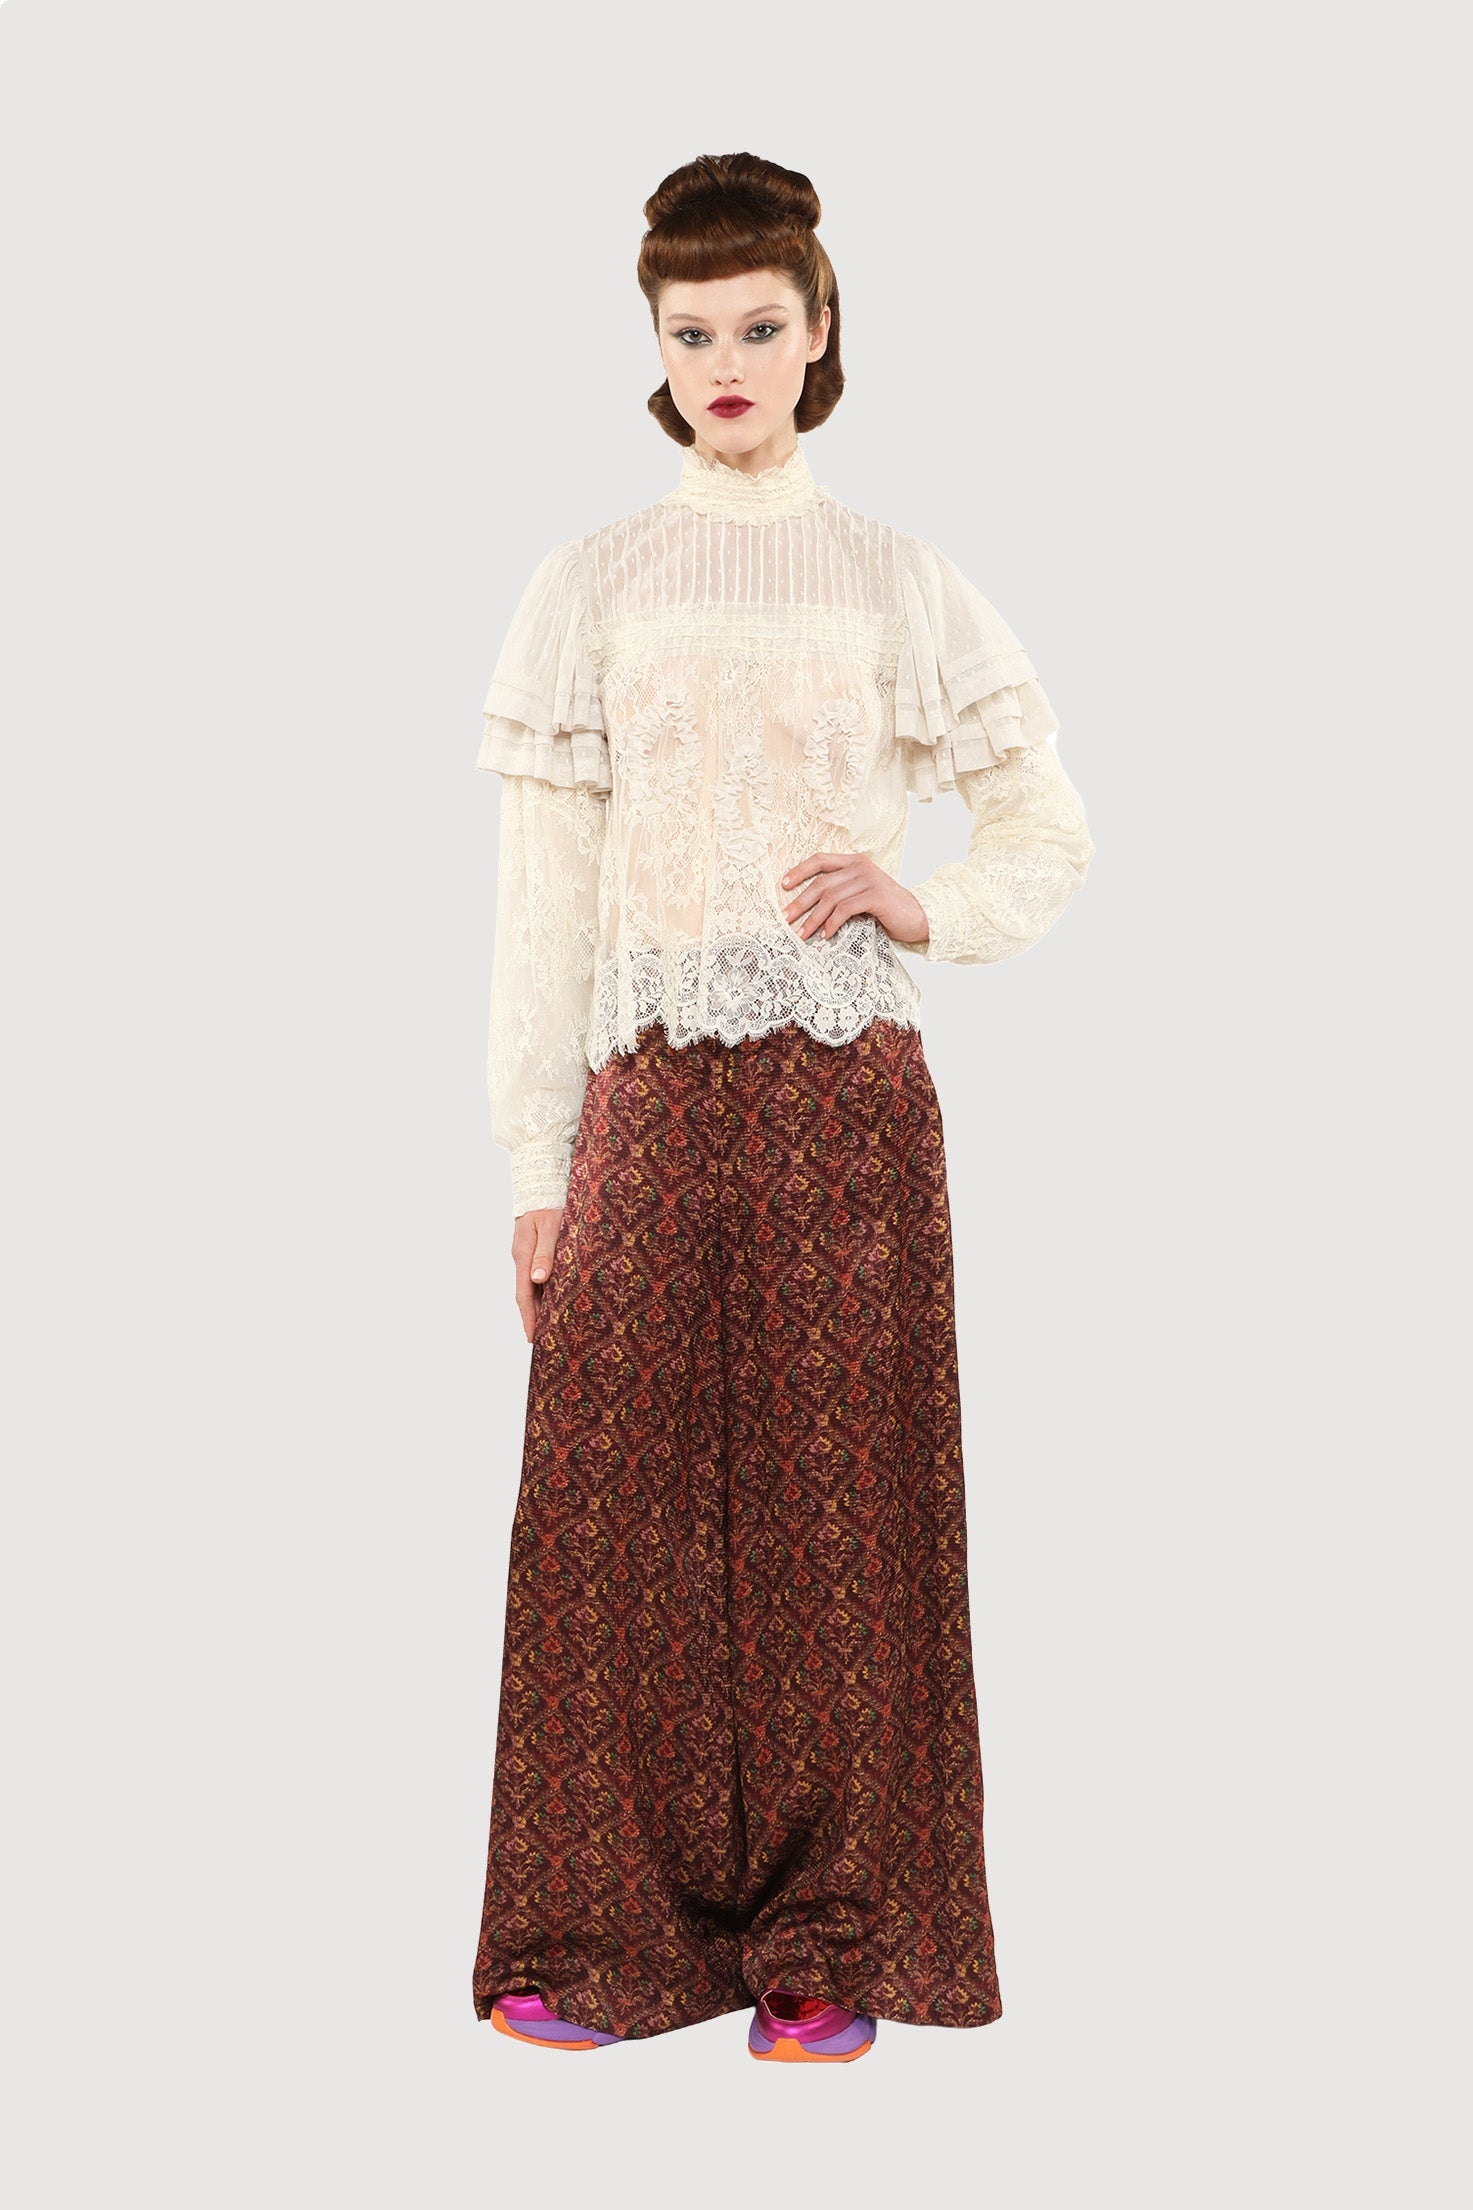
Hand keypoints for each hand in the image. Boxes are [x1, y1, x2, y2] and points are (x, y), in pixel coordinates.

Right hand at [511, 1205, 563, 1343]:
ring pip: (533, 1288)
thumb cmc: (548, 1203)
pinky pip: (539, 1277)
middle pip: (526, 1295)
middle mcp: (523, 1258)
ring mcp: (528, 1256)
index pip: (524, 1294)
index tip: (532, 1338)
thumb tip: (539, 1278)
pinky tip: (556, 1302)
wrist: (540, 1183)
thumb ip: (546, 1252)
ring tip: (550, 1328)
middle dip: (533, 1319)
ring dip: (540, 1308)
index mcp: (524, 1255)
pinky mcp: (536, 1251)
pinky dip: (545, 1293)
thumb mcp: (550, 1226)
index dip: (529, 1318)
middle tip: (543, 1342)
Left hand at [781, 852, 929, 947]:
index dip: (800, 871)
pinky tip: (826, 935)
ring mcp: (869, 880)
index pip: (821, 860)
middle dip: (800, 901)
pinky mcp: (876, 896)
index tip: (783, 885)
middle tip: (786, 918)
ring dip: (814, 918)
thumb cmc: (888, 910)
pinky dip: (833, 923)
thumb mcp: (862, 895)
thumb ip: (842, 892)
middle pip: (822, 882)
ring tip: (802, 934)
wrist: (921, 917)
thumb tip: (810, 907)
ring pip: (831, 897)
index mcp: (855, 862)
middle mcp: (861, 867)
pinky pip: (846, 908)